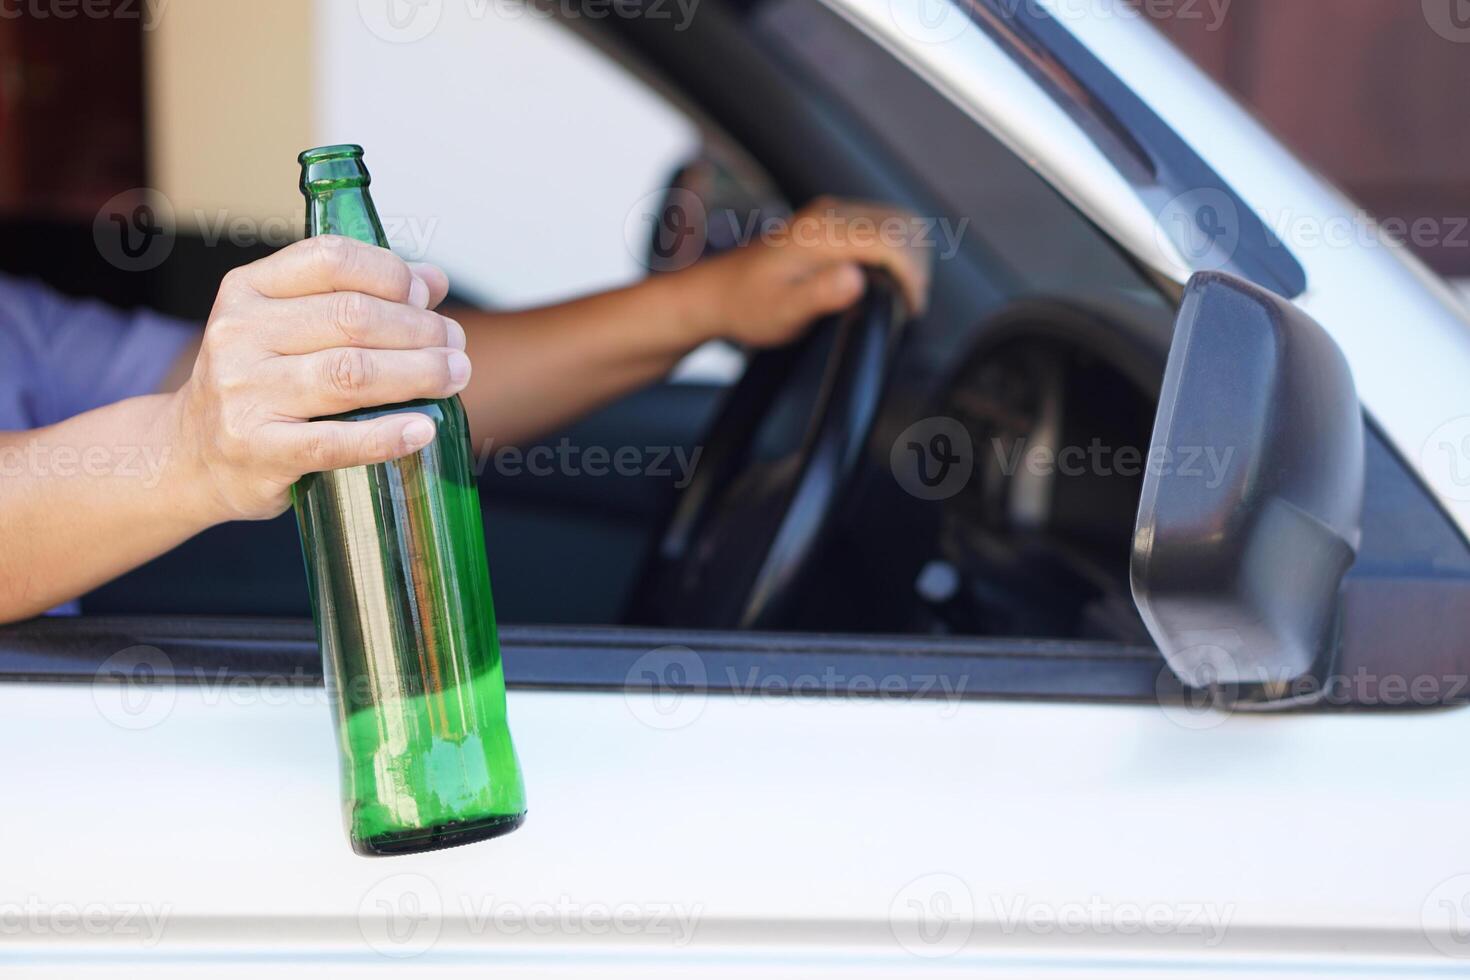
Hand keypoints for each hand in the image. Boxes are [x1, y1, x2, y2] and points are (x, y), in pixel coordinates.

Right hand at [166, 236, 464, 522]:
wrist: (191, 457)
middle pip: (353, 318)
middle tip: (455, 345)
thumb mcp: (288, 326)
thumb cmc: (257, 384)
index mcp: (248, 290)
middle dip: (420, 329)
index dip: (392, 274)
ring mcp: (245, 394)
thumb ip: (354, 297)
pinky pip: (336, 441)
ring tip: (455, 375)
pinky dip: (388, 435)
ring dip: (419, 373)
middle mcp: (240, 335)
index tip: (426, 298)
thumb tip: (433, 280)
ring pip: (351, 373)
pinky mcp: (259, 451)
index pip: (331, 260)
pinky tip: (424, 428)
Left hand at [690, 196, 932, 348]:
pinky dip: (899, 251)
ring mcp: (832, 213)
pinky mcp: (834, 221)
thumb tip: (856, 279)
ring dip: (913, 257)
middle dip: (918, 265)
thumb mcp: (783, 311)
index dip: (911, 274)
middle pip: (904, 224)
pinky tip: (887, 281)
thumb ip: (821, 294)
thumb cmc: (747, 305)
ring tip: (903, 295)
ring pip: (900, 222)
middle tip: (909, 306)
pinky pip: (884, 226)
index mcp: (822, 231)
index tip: (910, 307)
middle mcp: (830, 213)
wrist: (716, 292)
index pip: (891, 239)